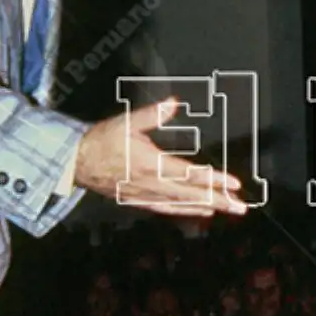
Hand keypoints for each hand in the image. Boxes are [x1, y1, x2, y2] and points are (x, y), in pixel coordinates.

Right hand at [74, 98, 247, 216]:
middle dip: (218, 200)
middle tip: (240, 207)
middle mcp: (151, 184)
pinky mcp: (138, 201)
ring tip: (227, 209)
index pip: (189, 174)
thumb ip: (152, 114)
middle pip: (191, 194)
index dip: (213, 180)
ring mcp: (145, 195)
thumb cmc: (102, 140)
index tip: (233, 184)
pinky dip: (184, 211)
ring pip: (181, 205)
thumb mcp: (126, 122)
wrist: (75, 162)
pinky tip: (199, 212)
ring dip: (206, 207)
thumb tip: (173, 102)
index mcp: (151, 164)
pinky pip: (165, 209)